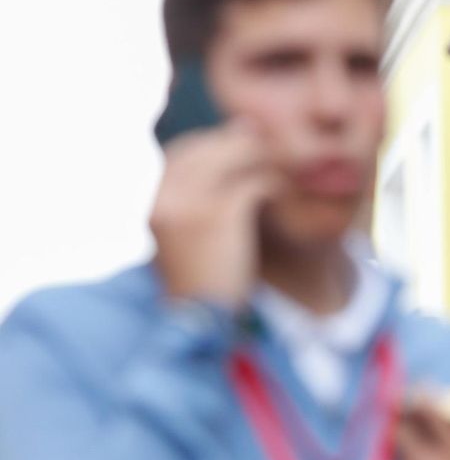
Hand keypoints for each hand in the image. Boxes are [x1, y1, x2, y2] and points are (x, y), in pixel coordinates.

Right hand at [151, 121, 281, 309]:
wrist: (200, 318)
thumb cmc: (200, 277)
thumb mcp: (185, 232)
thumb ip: (194, 196)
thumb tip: (216, 161)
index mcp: (151, 196)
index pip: (186, 150)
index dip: (220, 145)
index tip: (248, 142)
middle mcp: (162, 191)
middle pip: (209, 147)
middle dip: (244, 145)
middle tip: (276, 145)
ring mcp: (188, 199)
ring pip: (235, 157)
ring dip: (264, 159)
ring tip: (288, 164)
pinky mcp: (218, 211)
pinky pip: (255, 182)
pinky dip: (275, 184)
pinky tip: (287, 189)